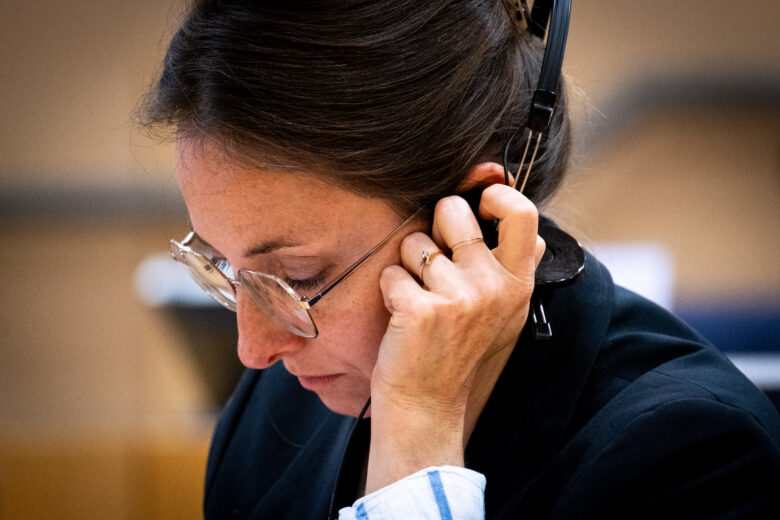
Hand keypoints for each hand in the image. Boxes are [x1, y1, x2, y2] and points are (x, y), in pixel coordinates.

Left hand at [365, 184, 544, 492]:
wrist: (428, 408)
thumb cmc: (458, 355)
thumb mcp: (504, 315)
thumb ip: (514, 268)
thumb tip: (533, 226)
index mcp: (518, 284)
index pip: (522, 213)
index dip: (495, 194)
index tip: (478, 200)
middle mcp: (495, 287)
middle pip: (454, 211)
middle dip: (434, 225)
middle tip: (433, 264)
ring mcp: (460, 298)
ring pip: (414, 242)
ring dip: (408, 266)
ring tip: (420, 302)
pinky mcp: (422, 309)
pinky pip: (392, 272)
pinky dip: (389, 291)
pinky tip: (403, 319)